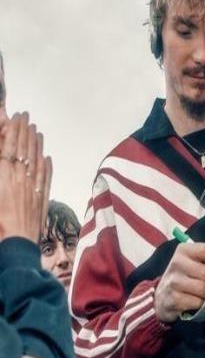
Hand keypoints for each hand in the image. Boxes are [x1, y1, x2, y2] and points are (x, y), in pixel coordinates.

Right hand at [0, 113, 51, 242]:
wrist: (15, 242)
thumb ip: (0, 168)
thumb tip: (4, 157)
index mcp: (3, 174)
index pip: (9, 145)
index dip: (13, 129)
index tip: (17, 116)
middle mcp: (20, 177)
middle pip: (24, 149)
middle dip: (25, 131)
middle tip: (27, 117)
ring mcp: (33, 186)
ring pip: (37, 160)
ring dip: (37, 144)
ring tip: (37, 131)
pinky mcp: (41, 198)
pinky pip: (46, 176)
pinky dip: (47, 165)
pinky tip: (48, 157)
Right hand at [154, 242, 204, 322]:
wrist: (162, 296)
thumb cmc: (184, 277)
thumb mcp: (191, 262)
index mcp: (183, 250)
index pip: (204, 250)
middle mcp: (176, 263)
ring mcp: (173, 282)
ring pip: (202, 288)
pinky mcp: (173, 299)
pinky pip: (196, 302)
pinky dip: (201, 305)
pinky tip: (197, 302)